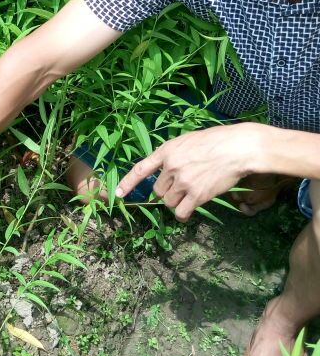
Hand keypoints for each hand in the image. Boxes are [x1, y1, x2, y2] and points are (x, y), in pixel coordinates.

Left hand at [116, 122, 265, 221]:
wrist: (238, 148)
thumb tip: (167, 170)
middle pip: (159, 191)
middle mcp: (171, 167)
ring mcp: (183, 182)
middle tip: (184, 186)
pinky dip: (183, 215)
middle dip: (168, 192)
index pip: (141, 169)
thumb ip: (174, 154)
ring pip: (169, 203)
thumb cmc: (217, 141)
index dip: (128, 183)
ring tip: (193, 191)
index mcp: (167, 151)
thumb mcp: (188, 140)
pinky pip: (181, 213)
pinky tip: (190, 209)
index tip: (117, 194)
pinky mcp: (197, 195)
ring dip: (178, 202)